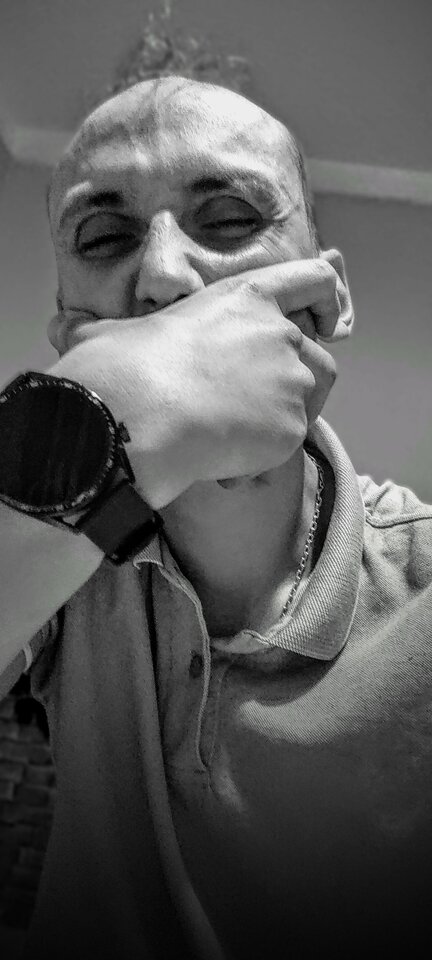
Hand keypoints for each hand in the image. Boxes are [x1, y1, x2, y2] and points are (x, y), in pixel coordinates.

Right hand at [51, 259, 341, 507]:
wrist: (138, 415)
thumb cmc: (123, 367)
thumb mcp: (113, 335)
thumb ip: (106, 333)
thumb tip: (60, 328)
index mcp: (245, 299)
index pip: (311, 279)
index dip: (324, 299)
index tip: (322, 320)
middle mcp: (279, 333)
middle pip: (317, 361)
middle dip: (293, 392)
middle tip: (252, 417)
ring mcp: (290, 380)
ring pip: (306, 408)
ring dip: (279, 426)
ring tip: (234, 446)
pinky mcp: (292, 427)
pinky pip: (284, 451)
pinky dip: (258, 464)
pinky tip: (220, 470)